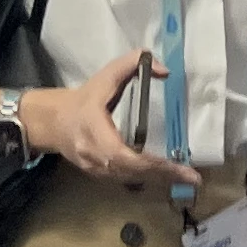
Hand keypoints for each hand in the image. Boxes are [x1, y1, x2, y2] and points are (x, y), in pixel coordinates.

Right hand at [18, 52, 199, 190]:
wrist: (53, 123)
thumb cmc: (82, 99)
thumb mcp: (104, 76)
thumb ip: (132, 65)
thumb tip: (165, 70)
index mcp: (95, 133)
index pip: (124, 155)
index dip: (151, 163)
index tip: (177, 166)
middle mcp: (95, 157)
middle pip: (133, 173)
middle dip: (164, 175)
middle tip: (193, 178)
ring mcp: (97, 170)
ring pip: (132, 180)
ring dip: (159, 180)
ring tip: (187, 178)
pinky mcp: (101, 176)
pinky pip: (128, 180)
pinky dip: (149, 180)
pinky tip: (168, 177)